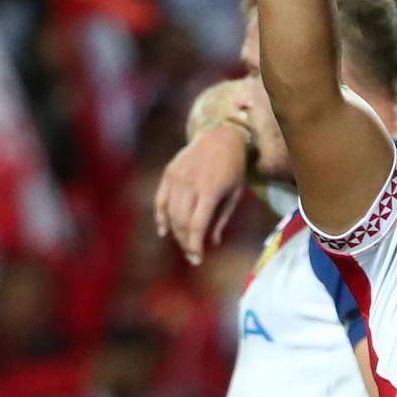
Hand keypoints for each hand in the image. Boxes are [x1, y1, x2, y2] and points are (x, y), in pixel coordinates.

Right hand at [155, 124, 251, 265]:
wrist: (220, 136)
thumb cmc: (232, 169)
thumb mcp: (234, 194)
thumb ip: (221, 220)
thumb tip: (211, 243)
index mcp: (210, 190)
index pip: (196, 225)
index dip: (194, 246)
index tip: (197, 259)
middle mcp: (190, 183)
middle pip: (181, 222)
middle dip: (185, 242)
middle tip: (192, 254)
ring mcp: (177, 177)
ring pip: (170, 213)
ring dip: (175, 232)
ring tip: (183, 242)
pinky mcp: (169, 172)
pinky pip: (161, 199)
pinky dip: (161, 216)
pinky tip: (164, 231)